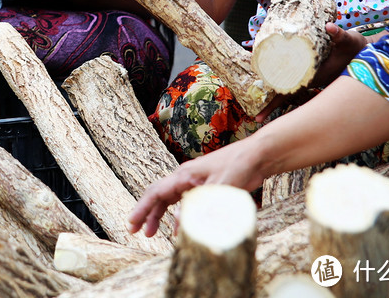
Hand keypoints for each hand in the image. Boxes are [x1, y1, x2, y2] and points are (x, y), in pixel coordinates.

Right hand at [128, 139, 265, 236]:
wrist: (257, 156)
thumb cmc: (239, 166)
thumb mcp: (219, 187)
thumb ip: (200, 204)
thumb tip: (177, 221)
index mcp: (184, 175)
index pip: (156, 193)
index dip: (141, 209)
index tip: (131, 223)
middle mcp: (185, 178)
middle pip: (158, 196)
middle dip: (145, 213)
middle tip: (134, 230)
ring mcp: (195, 182)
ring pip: (170, 200)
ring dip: (159, 215)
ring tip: (150, 232)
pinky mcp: (205, 187)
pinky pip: (184, 202)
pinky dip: (177, 215)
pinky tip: (178, 228)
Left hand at [251, 23, 367, 121]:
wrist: (369, 55)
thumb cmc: (357, 47)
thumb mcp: (349, 40)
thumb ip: (339, 34)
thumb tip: (329, 27)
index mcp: (316, 77)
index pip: (290, 91)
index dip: (275, 102)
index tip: (259, 116)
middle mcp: (313, 81)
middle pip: (288, 94)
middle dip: (273, 105)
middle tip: (256, 118)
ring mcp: (314, 80)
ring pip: (292, 90)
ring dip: (278, 99)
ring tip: (261, 111)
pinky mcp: (316, 75)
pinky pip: (297, 85)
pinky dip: (285, 88)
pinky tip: (275, 90)